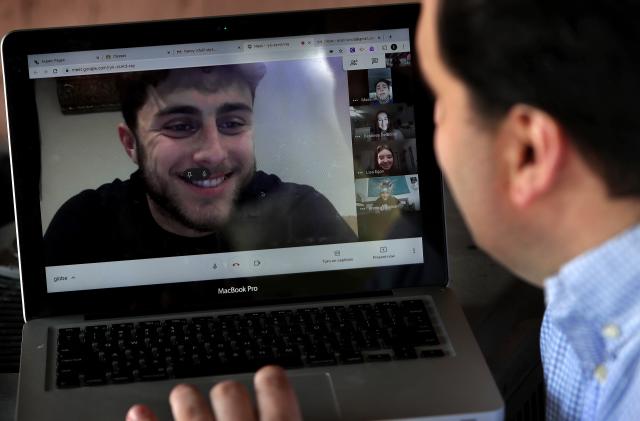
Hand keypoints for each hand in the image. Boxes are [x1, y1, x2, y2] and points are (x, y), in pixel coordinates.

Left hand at [125, 365, 301, 420]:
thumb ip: (292, 416)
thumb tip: (329, 415)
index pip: (275, 388)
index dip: (271, 381)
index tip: (268, 378)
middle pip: (229, 392)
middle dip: (227, 393)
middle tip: (227, 396)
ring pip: (189, 405)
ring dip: (186, 400)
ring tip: (184, 397)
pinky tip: (138, 413)